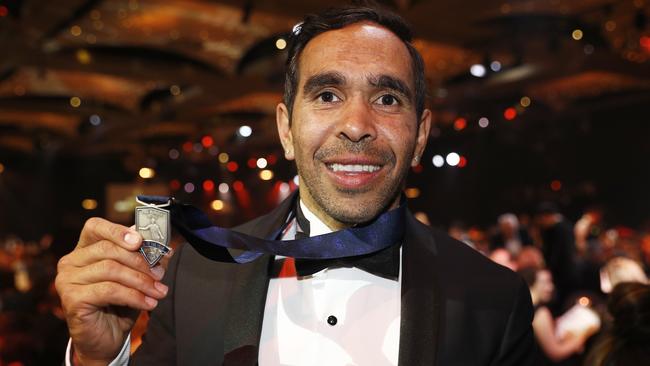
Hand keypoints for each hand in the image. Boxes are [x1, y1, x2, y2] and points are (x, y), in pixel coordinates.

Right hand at [55, 218, 168, 364]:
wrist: (106, 339)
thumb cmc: (119, 305)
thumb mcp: (136, 277)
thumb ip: (145, 258)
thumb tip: (162, 244)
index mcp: (84, 250)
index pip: (95, 227)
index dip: (118, 230)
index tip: (140, 240)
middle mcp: (71, 262)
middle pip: (108, 249)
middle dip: (140, 261)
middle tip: (160, 275)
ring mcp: (67, 280)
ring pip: (111, 269)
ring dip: (141, 281)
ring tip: (158, 292)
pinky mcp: (72, 299)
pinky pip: (109, 290)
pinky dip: (134, 296)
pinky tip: (148, 303)